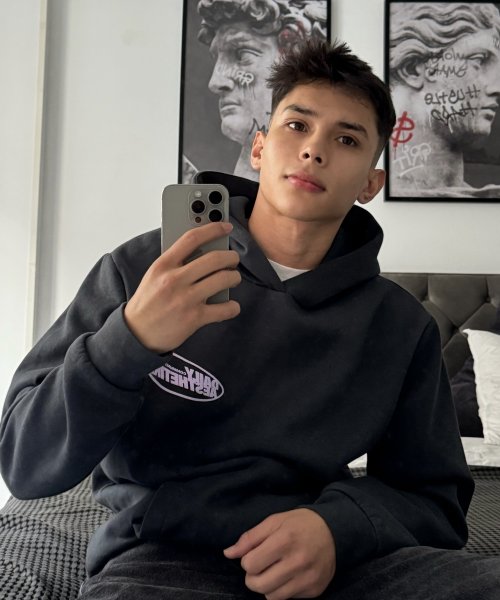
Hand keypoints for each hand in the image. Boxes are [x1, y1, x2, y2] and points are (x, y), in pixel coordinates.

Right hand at [124, 222, 240, 352]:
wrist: (137, 333)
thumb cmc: (149, 302)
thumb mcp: (155, 275)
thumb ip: (176, 262)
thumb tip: (205, 250)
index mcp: (163, 265)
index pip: (192, 238)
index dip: (213, 229)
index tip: (226, 227)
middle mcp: (174, 279)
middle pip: (214, 258)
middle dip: (231, 257)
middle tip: (233, 259)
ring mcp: (185, 299)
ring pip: (223, 279)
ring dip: (234, 277)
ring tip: (233, 279)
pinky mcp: (194, 318)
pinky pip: (225, 308)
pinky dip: (233, 307)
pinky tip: (231, 306)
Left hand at [224, 509, 335, 599]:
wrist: (334, 531)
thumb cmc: (299, 524)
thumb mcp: (274, 521)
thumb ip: (250, 537)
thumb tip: (228, 553)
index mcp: (284, 540)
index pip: (250, 564)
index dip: (247, 560)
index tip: (255, 554)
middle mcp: (297, 561)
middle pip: (258, 585)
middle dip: (253, 577)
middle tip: (260, 566)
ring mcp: (307, 578)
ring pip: (272, 597)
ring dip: (267, 586)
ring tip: (274, 571)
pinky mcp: (315, 590)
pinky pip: (288, 599)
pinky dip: (283, 590)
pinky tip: (289, 576)